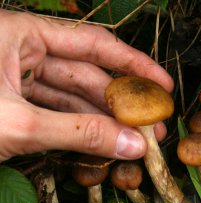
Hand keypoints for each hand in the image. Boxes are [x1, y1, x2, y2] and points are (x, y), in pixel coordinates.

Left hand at [0, 10, 172, 162]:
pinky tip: (102, 142)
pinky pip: (54, 113)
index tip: (161, 86)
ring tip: (132, 141)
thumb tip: (132, 145)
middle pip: (84, 75)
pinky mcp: (14, 105)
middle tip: (151, 129)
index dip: (132, 65)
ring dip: (102, 121)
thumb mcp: (21, 124)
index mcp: (19, 35)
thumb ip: (78, 133)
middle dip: (120, 104)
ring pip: (70, 98)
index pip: (91, 43)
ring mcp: (16, 79)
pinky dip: (77, 129)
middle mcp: (21, 51)